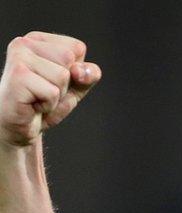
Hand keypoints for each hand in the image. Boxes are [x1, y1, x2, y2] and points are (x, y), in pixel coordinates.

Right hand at [0, 32, 101, 147]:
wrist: (18, 127)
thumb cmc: (44, 103)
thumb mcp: (75, 87)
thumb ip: (88, 74)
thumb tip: (80, 70)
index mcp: (38, 39)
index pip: (77, 48)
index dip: (74, 72)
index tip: (53, 81)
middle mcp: (24, 42)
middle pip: (70, 60)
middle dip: (65, 84)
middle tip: (44, 92)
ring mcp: (18, 57)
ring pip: (63, 76)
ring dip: (56, 96)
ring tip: (37, 98)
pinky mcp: (17, 76)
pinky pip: (53, 93)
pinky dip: (48, 105)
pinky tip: (32, 104)